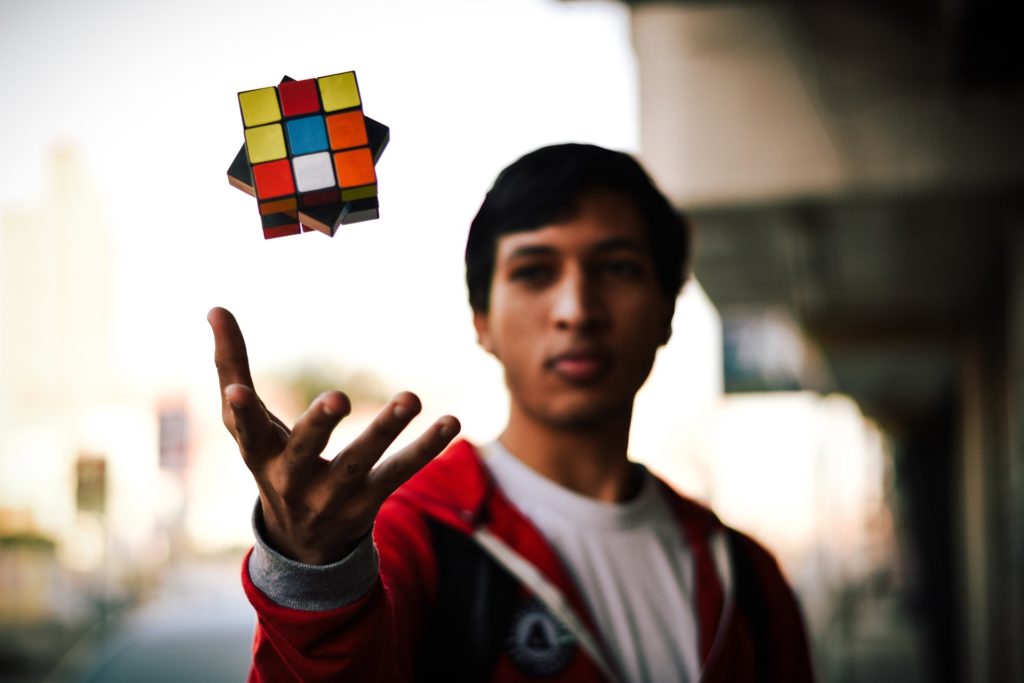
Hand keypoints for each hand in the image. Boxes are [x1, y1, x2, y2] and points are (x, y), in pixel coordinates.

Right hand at [208, 307, 459, 564]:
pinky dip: (426, 449)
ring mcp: (333, 496)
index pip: (247, 432)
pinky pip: (399, 474)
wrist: (302, 540)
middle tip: (338, 398)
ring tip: (411, 398)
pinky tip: (451, 423)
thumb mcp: (247, 424)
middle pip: (306, 452)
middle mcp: (294, 480)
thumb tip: (214, 308)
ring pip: (361, 464)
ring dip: (385, 431)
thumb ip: (230, 366)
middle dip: (319, 426)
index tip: (236, 391)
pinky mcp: (369, 502)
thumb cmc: (272, 459)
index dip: (241, 412)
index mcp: (260, 454)